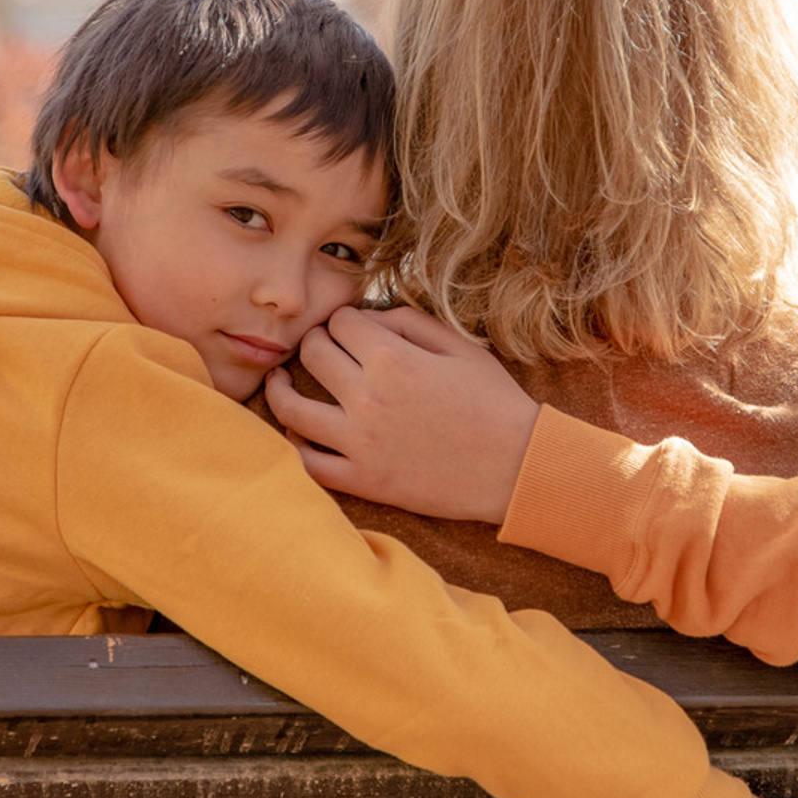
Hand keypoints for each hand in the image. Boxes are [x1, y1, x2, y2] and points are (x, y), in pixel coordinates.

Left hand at [265, 304, 540, 521]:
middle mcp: (368, 398)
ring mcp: (361, 443)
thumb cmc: (493, 402)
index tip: (350, 328)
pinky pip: (308, 463)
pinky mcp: (364, 480)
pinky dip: (295, 444)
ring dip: (280, 389)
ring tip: (280, 381)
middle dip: (314, 343)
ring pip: (292, 409)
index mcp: (393, 359)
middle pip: (312, 354)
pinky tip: (298, 430)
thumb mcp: (460, 346)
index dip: (343, 319)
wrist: (517, 467)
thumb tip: (366, 316)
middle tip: (320, 348)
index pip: (339, 322)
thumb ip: (408, 321)